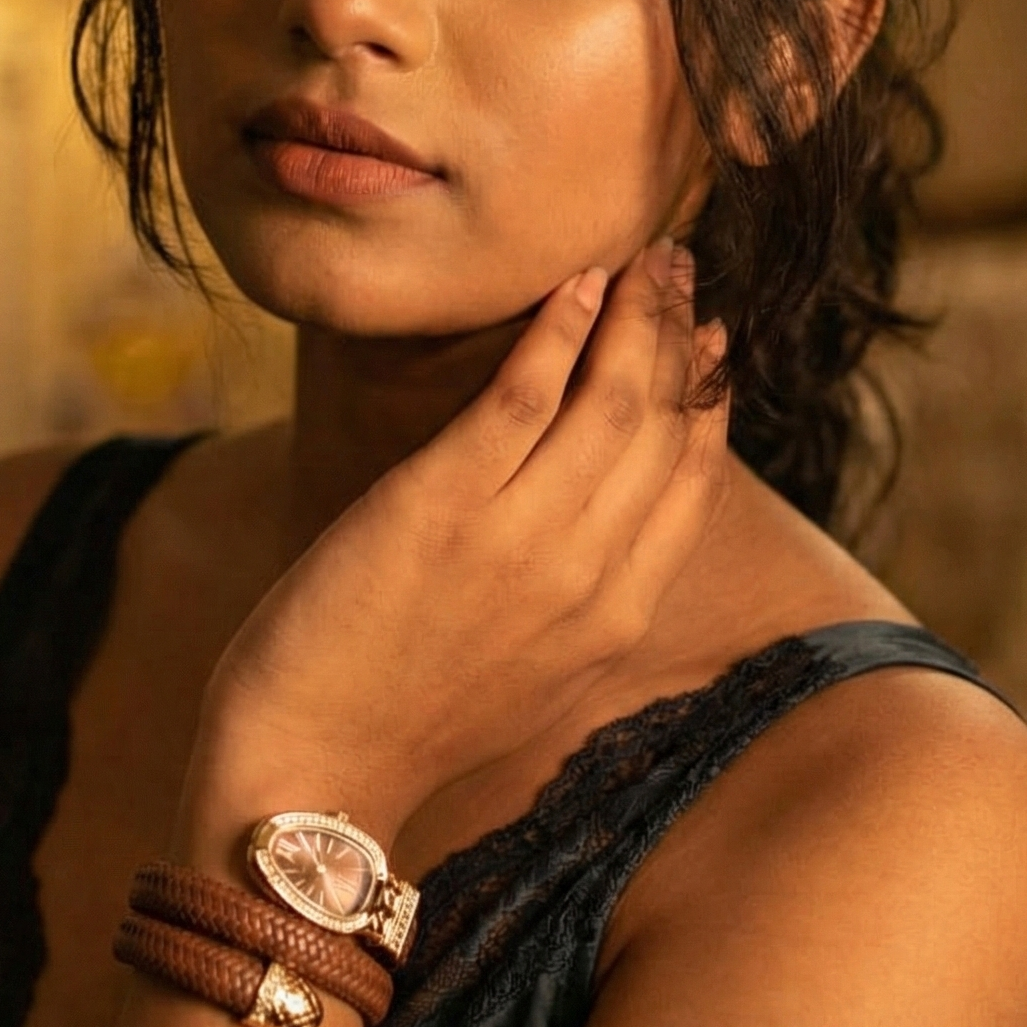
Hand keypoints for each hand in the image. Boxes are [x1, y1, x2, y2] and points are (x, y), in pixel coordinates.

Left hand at [191, 240, 729, 846]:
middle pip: (661, 425)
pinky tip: (574, 284)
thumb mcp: (533, 675)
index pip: (689, 482)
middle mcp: (588, 573)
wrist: (315, 768)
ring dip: (634, 313)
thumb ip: (583, 601)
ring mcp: (521, 538)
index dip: (706, 400)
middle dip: (678, 334)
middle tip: (677, 268)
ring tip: (641, 257)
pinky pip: (524, 394)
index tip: (711, 343)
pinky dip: (558, 330)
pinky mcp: (443, 505)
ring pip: (610, 398)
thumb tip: (603, 526)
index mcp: (616, 618)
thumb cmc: (405, 719)